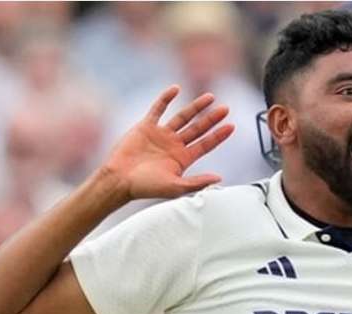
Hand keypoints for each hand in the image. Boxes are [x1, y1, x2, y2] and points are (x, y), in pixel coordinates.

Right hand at [103, 85, 234, 199]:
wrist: (119, 179)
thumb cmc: (145, 187)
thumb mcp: (175, 186)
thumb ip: (197, 182)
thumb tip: (219, 179)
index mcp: (182, 159)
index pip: (205, 144)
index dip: (219, 136)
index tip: (232, 126)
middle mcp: (174, 145)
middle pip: (198, 128)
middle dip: (211, 119)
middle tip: (226, 109)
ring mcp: (161, 135)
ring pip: (182, 117)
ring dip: (196, 107)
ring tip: (210, 97)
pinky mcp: (146, 127)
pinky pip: (158, 109)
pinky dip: (166, 99)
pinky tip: (176, 89)